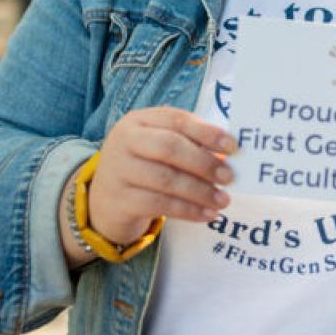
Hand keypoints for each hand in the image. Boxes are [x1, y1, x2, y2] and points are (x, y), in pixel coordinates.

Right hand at [88, 107, 236, 245]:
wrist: (103, 201)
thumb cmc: (144, 165)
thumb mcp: (160, 146)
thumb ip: (190, 143)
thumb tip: (227, 154)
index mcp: (139, 120)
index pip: (177, 120)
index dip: (207, 132)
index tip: (232, 147)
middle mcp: (125, 141)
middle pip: (170, 147)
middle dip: (204, 162)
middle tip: (228, 177)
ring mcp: (118, 171)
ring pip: (166, 179)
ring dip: (200, 191)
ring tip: (223, 200)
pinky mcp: (119, 201)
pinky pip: (159, 205)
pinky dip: (188, 210)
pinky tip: (207, 215)